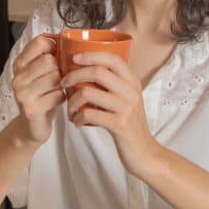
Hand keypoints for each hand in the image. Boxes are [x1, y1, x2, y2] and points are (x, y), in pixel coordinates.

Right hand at [10, 35, 64, 146]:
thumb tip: (67, 39)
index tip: (58, 55)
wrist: (32, 127)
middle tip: (59, 78)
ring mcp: (22, 94)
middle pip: (49, 60)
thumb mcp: (41, 73)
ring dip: (62, 84)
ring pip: (55, 77)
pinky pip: (57, 95)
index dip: (54, 46)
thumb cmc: (42, 96)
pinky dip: (62, 98)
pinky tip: (57, 101)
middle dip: (60, 69)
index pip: (39, 42)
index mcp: (19, 64)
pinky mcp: (31, 109)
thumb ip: (48, 56)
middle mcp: (17, 77)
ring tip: (58, 90)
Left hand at [62, 51, 164, 178]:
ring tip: (69, 108)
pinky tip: (77, 122)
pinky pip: (89, 114)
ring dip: (72, 100)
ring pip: (89, 93)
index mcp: (132, 82)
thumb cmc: (129, 125)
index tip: (74, 58)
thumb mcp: (126, 100)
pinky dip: (78, 117)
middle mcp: (131, 91)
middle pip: (98, 72)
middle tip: (64, 83)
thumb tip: (85, 71)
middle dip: (74, 75)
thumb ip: (113, 85)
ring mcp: (126, 108)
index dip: (91, 55)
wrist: (144, 153)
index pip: (113, 58)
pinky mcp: (119, 124)